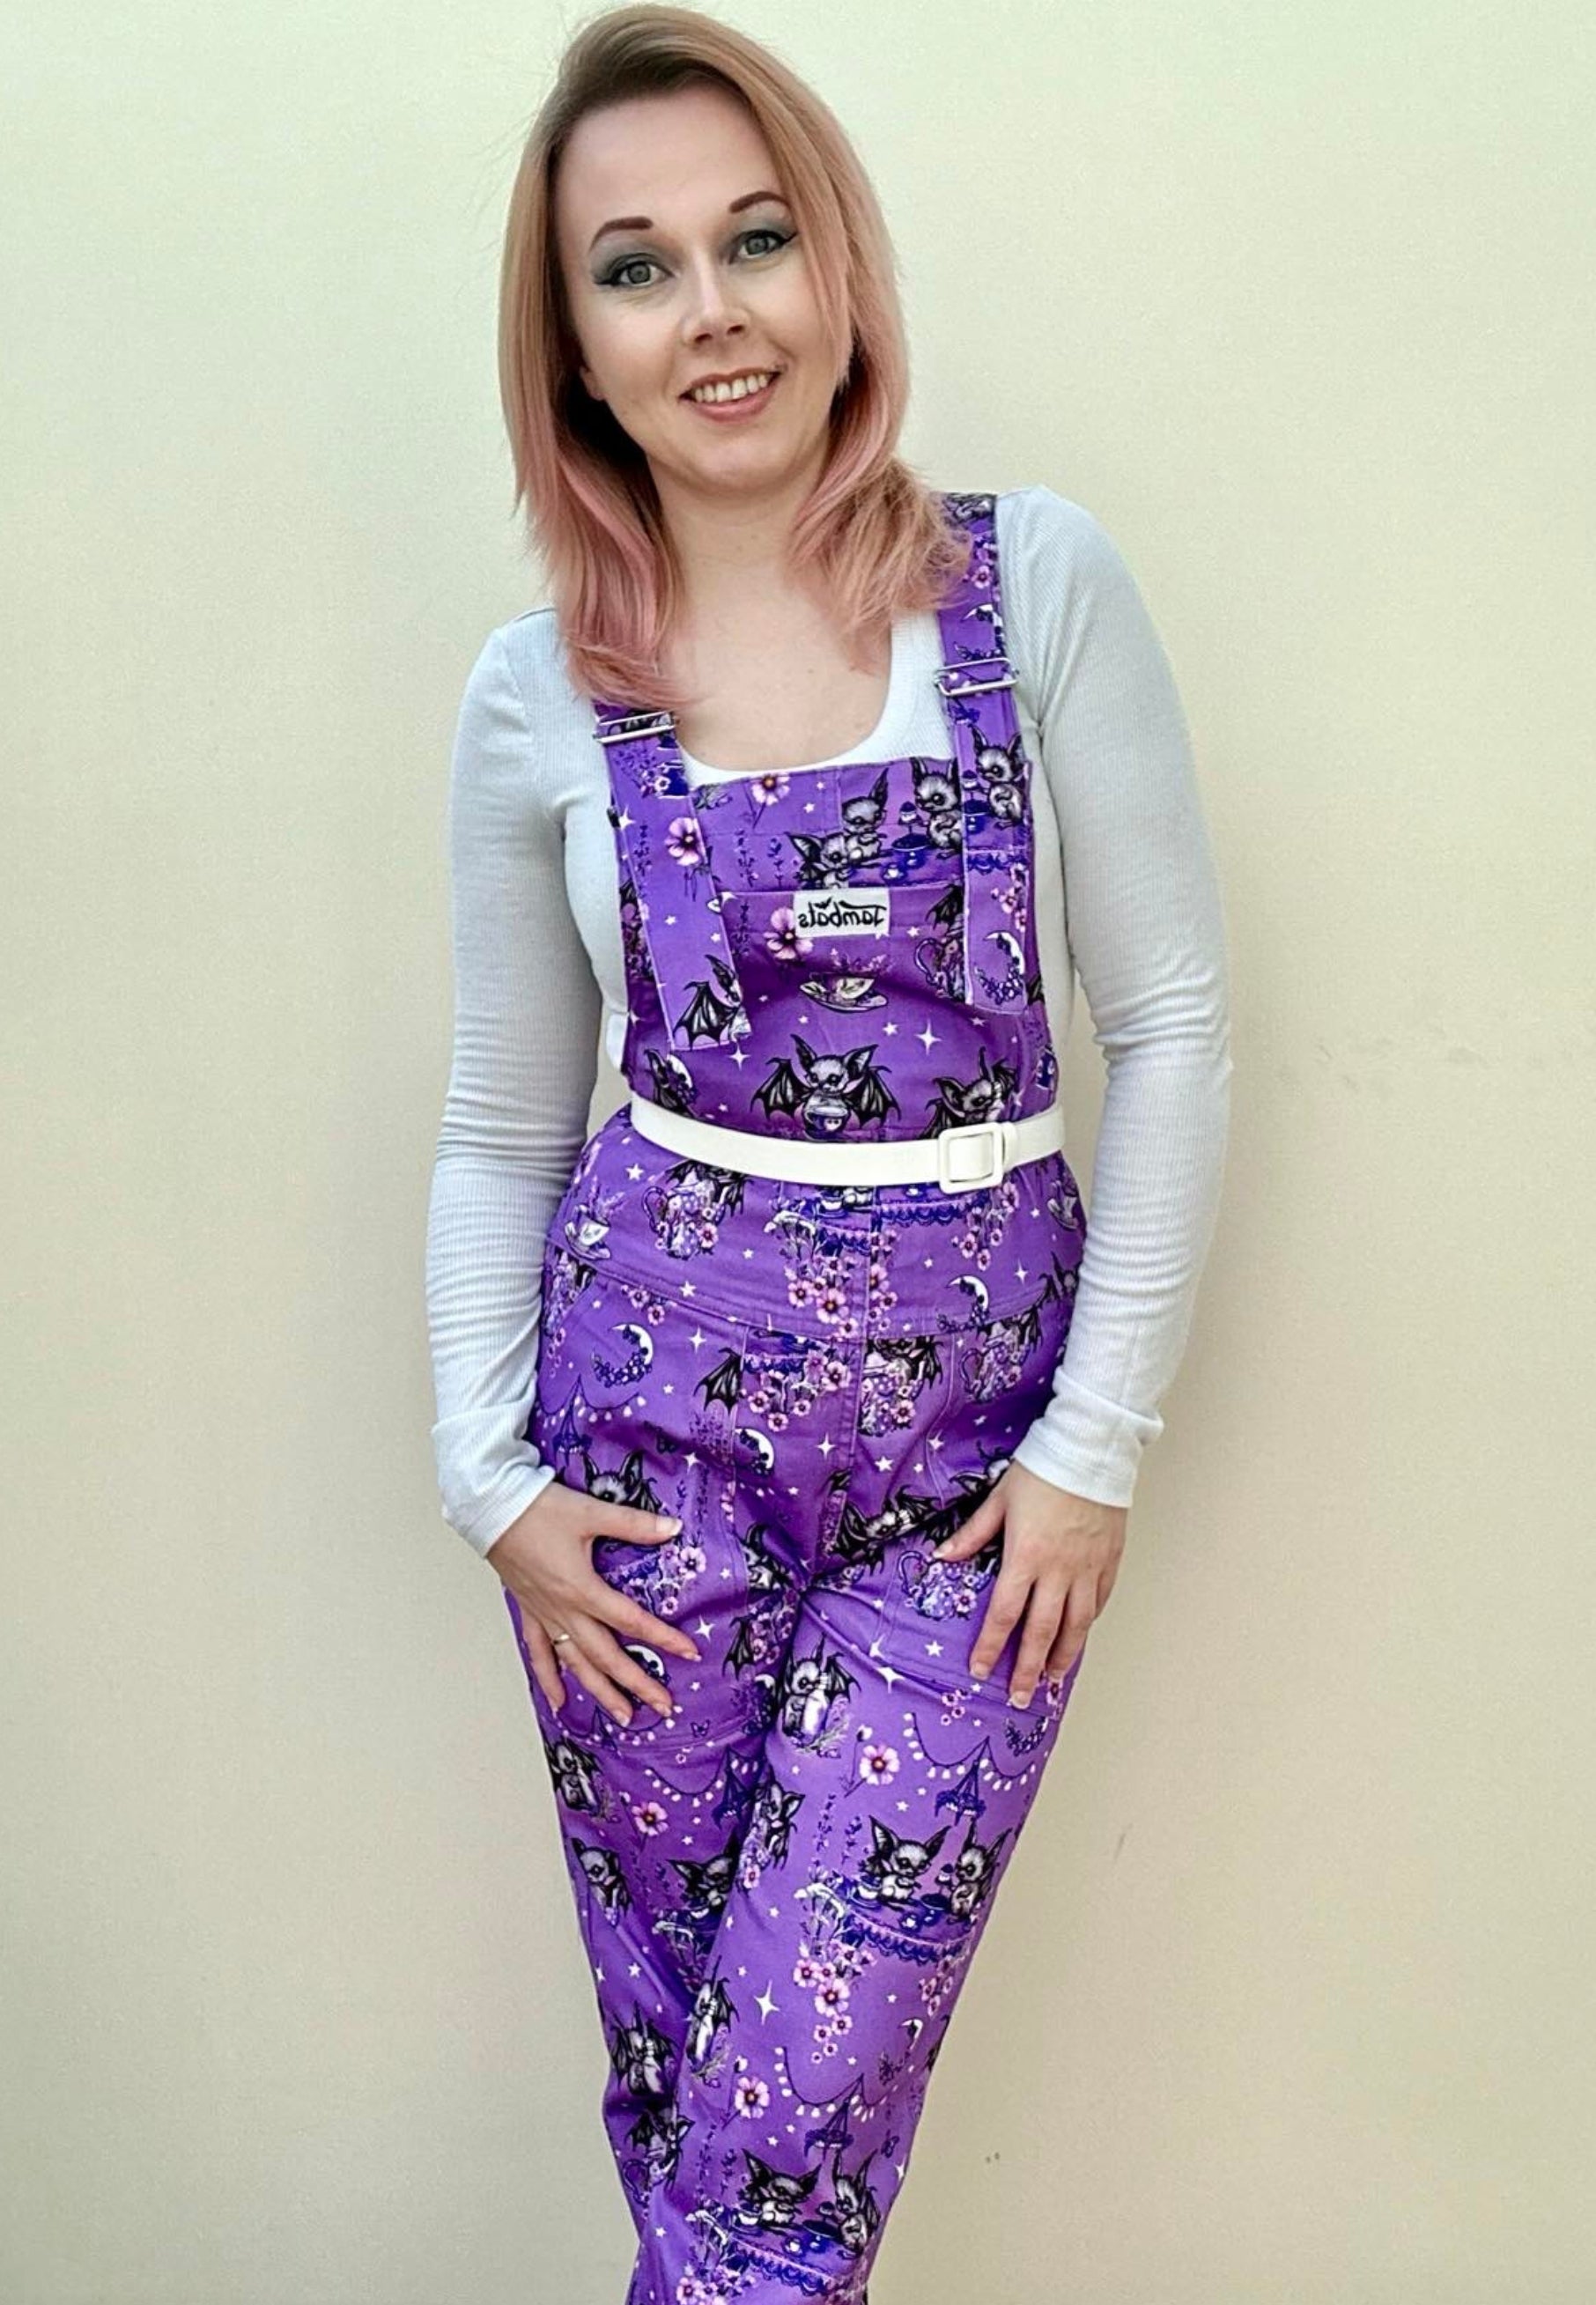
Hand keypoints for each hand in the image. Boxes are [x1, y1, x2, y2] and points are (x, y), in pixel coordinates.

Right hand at [485, 1480, 701, 1726]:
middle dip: (637, 1683)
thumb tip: (673, 1528)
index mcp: (583, 1589)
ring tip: (623, 1716)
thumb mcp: (590, 1512)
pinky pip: (540, 1653)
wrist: (489, 1509)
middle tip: (663, 1706)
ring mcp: (545, 1614)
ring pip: (576, 1663)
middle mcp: (564, 1610)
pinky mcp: (529, 1611)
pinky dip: (550, 1679)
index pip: (631, 1621)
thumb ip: (634, 1524)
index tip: (689, 1653)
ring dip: (601, 1691)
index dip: (663, 1638)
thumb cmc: (536, 1509)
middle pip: (606, 1656)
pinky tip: (559, 1701)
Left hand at [932, 1461, 1125, 1706]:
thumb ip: (972, 1534)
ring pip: (1076, 1626)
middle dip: (1028, 1669)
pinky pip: (1098, 1603)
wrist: (1091, 1450)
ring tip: (1052, 1680)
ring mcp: (1087, 1569)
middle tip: (1020, 1697)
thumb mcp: (999, 1499)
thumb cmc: (1041, 1470)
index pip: (1004, 1614)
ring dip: (1062, 1657)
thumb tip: (942, 1556)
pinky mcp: (1109, 1562)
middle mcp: (1058, 1571)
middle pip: (1042, 1632)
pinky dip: (1087, 1624)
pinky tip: (1079, 1636)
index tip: (981, 1671)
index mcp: (1025, 1556)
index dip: (991, 1646)